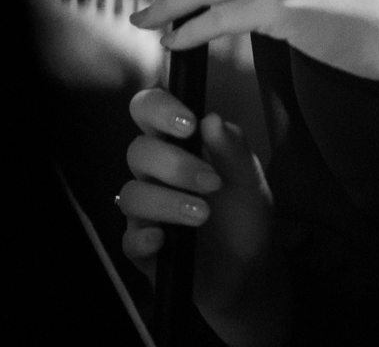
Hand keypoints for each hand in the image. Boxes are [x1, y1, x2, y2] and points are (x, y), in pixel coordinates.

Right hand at [117, 87, 281, 346]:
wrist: (249, 271)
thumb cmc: (244, 215)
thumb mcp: (250, 181)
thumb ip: (234, 150)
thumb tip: (213, 118)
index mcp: (178, 145)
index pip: (149, 111)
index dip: (159, 109)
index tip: (189, 124)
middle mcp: (155, 174)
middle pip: (138, 151)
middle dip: (174, 163)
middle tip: (211, 182)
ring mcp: (146, 211)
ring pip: (132, 194)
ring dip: (168, 201)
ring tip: (203, 214)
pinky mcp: (143, 249)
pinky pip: (128, 240)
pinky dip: (143, 237)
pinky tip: (163, 239)